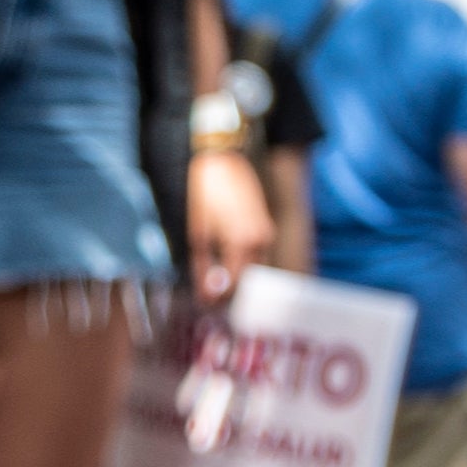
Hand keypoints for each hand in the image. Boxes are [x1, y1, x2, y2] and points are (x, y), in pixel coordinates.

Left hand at [182, 144, 274, 296]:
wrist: (223, 162)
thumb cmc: (205, 194)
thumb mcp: (198, 233)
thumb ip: (204, 267)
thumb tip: (208, 295)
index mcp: (242, 243)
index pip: (236, 284)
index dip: (220, 298)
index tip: (206, 303)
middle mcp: (261, 241)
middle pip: (250, 281)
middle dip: (231, 293)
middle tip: (211, 298)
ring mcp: (268, 235)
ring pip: (257, 270)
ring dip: (239, 280)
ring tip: (217, 283)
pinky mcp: (267, 228)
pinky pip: (259, 256)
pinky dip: (245, 265)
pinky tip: (228, 265)